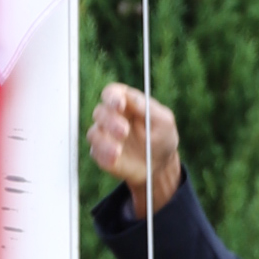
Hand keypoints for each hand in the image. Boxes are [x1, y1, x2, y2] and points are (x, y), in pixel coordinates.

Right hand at [89, 82, 181, 214]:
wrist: (161, 166)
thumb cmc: (163, 138)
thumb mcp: (164, 121)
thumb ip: (148, 108)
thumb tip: (129, 97)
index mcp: (127, 104)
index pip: (111, 93)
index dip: (112, 97)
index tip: (119, 105)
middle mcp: (112, 117)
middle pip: (100, 112)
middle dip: (110, 120)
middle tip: (124, 131)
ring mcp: (105, 136)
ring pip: (94, 133)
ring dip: (104, 141)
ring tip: (118, 150)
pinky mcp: (102, 153)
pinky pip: (95, 152)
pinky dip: (103, 155)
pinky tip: (114, 158)